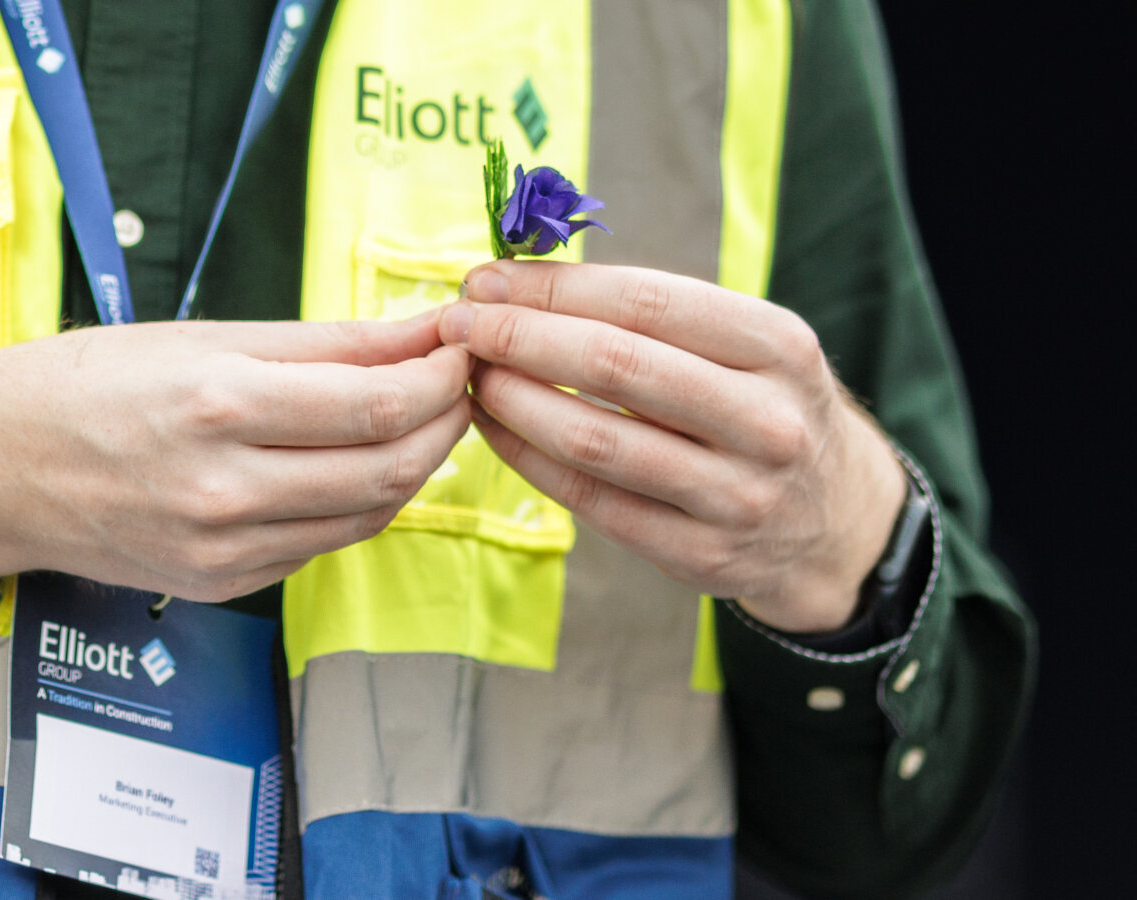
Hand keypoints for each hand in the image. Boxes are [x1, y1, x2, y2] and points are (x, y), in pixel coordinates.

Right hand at [0, 317, 471, 601]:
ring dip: (413, 468)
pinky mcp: (220, 583)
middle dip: (445, 424)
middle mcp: (224, 487)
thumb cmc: (87, 384)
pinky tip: (350, 464)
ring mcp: (222, 548)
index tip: (461, 347)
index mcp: (218, 403)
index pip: (379, 405)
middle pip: (390, 470)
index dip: (442, 378)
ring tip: (416, 421)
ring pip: (367, 516)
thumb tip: (422, 332)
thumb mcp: (204, 337)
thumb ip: (325, 342)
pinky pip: (321, 545)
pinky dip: (356, 503)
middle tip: (456, 385)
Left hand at [441, 261, 904, 632]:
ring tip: (469, 375)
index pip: (645, 300)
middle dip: (518, 338)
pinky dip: (528, 459)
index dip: (553, 289)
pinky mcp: (700, 553)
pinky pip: (591, 500)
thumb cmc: (760, 408)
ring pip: (594, 440)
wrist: (834, 525)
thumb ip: (650, 314)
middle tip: (459, 325)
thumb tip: (516, 284)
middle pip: (613, 366)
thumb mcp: (745, 346)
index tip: (485, 281)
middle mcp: (767, 420)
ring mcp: (737, 495)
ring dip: (512, 401)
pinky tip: (492, 428)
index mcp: (778, 346)